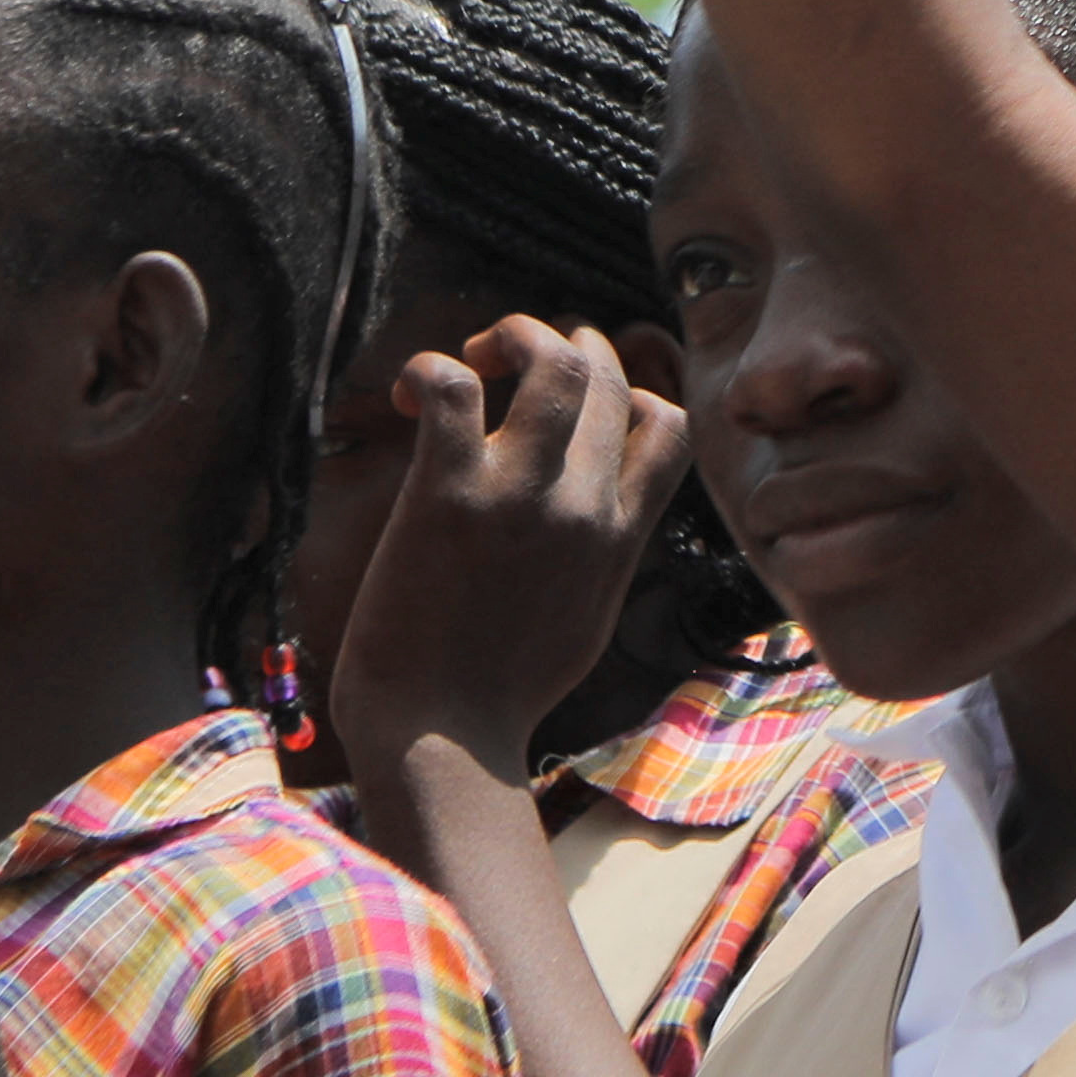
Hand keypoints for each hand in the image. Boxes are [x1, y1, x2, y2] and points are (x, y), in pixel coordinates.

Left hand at [325, 319, 672, 782]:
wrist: (440, 741)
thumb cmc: (496, 697)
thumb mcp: (587, 620)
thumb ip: (600, 558)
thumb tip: (594, 525)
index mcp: (618, 535)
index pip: (669, 422)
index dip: (628, 391)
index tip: (576, 409)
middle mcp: (583, 505)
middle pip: (608, 372)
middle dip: (563, 344)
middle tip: (508, 365)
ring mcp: (519, 494)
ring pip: (555, 360)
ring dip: (516, 335)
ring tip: (477, 360)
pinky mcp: (448, 493)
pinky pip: (451, 387)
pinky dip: (429, 368)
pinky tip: (406, 394)